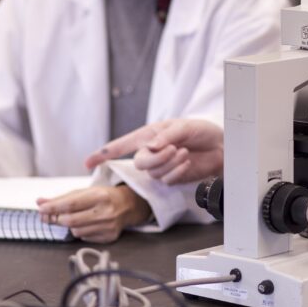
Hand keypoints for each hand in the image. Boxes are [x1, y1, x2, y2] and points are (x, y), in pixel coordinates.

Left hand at [37, 186, 150, 243]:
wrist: (128, 205)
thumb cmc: (103, 196)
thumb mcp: (85, 192)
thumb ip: (62, 198)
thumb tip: (40, 202)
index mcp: (99, 196)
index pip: (71, 204)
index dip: (53, 207)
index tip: (41, 209)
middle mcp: (105, 212)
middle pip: (71, 220)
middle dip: (58, 219)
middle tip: (54, 215)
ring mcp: (108, 226)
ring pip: (76, 231)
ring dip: (71, 226)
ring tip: (77, 218)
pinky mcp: (109, 237)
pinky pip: (85, 238)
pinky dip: (81, 232)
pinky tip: (88, 224)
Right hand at [85, 119, 222, 184]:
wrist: (219, 147)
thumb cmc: (200, 131)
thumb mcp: (183, 126)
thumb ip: (166, 136)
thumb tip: (151, 147)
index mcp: (148, 136)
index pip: (121, 145)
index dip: (103, 154)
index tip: (88, 163)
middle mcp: (151, 152)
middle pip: (139, 163)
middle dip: (157, 158)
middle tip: (174, 148)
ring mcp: (160, 167)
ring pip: (154, 172)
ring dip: (171, 163)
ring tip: (184, 152)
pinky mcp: (171, 178)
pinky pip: (167, 179)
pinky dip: (177, 171)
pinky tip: (186, 163)